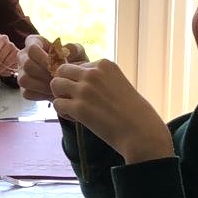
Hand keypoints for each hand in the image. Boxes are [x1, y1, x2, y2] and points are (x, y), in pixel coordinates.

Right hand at [17, 34, 87, 100]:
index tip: (58, 65)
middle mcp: (23, 57)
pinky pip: (27, 92)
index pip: (32, 49)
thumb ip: (74, 49)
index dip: (45, 58)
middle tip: (58, 77)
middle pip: (27, 65)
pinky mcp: (24, 88)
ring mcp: (21, 73)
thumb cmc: (73, 62)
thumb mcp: (78, 53)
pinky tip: (52, 92)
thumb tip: (63, 51)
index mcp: (33, 42)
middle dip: (45, 73)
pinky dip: (41, 94)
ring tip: (56, 85)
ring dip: (42, 84)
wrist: (72, 79)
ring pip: (24, 79)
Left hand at [51, 59, 173, 163]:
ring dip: (61, 96)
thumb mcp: (119, 83)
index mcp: (104, 64)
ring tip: (74, 108)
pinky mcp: (79, 107)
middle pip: (62, 71)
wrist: (142, 133)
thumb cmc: (134, 112)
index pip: (78, 65)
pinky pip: (57, 104)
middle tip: (74, 99)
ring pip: (55, 84)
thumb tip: (79, 81)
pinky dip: (63, 112)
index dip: (79, 80)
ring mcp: (84, 89)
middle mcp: (92, 73)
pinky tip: (77, 119)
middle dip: (64, 84)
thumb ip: (101, 79)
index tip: (91, 94)